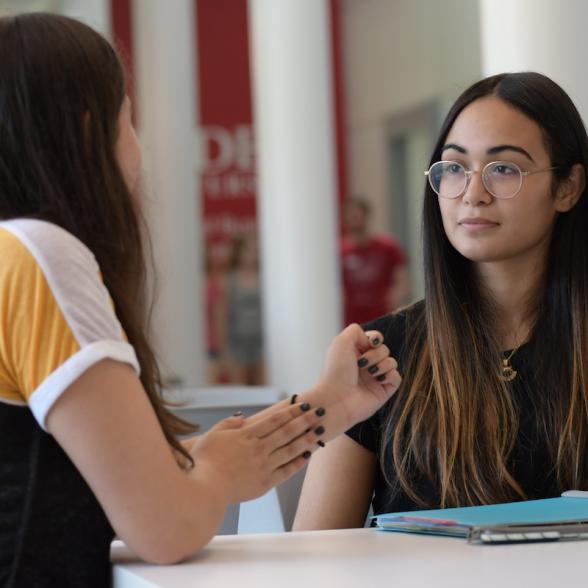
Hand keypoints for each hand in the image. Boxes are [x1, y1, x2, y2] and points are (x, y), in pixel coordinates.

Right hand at [188, 404, 325, 503]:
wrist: (204, 489)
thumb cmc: (204, 461)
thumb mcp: (213, 435)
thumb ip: (228, 424)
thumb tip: (242, 416)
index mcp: (247, 435)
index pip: (274, 420)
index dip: (291, 411)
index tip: (303, 404)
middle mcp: (259, 449)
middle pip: (287, 431)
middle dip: (305, 420)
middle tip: (320, 412)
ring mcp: (263, 466)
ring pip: (290, 449)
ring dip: (306, 439)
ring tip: (320, 431)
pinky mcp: (264, 483)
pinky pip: (285, 472)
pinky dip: (297, 463)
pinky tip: (307, 456)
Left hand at [314, 324, 400, 429]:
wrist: (336, 398)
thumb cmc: (336, 371)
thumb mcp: (341, 342)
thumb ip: (356, 330)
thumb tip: (372, 340)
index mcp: (354, 352)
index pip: (374, 339)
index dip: (376, 338)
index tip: (371, 342)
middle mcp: (365, 364)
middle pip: (384, 349)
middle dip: (375, 353)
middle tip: (361, 363)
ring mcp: (375, 378)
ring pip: (392, 362)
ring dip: (381, 364)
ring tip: (369, 373)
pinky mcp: (383, 391)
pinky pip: (397, 377)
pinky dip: (389, 375)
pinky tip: (377, 380)